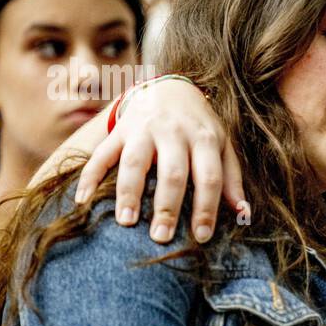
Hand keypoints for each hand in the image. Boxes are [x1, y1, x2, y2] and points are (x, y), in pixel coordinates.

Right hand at [74, 78, 245, 243]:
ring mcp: (143, 129)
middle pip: (172, 172)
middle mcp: (174, 132)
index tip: (201, 237)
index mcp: (204, 139)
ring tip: (125, 222)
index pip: (209, 177)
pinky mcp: (119, 130)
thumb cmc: (200, 127)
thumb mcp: (222, 146)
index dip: (207, 208)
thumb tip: (242, 213)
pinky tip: (83, 200)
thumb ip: (231, 178)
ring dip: (128, 193)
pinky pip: (101, 153)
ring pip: (134, 162)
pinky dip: (90, 176)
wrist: (170, 88)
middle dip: (167, 206)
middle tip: (161, 237)